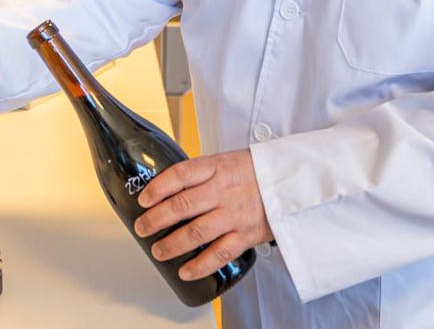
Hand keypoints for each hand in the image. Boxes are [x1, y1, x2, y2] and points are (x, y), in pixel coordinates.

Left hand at [132, 149, 271, 280]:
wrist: (291, 182)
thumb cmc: (253, 172)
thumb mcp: (225, 161)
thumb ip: (199, 174)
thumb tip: (165, 188)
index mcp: (216, 167)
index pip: (181, 175)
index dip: (158, 187)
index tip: (143, 199)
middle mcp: (223, 191)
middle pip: (183, 205)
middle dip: (157, 219)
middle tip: (142, 228)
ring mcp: (235, 214)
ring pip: (197, 232)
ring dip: (173, 244)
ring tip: (158, 251)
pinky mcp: (246, 235)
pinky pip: (219, 254)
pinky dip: (200, 265)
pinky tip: (184, 271)